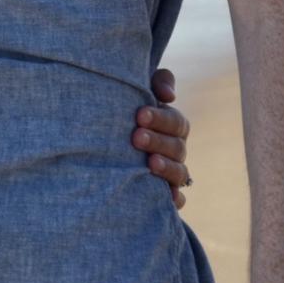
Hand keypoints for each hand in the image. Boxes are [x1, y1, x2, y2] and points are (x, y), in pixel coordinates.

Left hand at [134, 68, 193, 206]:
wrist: (103, 143)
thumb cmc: (125, 111)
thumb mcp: (139, 91)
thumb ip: (158, 82)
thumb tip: (168, 95)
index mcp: (171, 125)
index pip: (176, 121)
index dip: (161, 118)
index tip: (140, 115)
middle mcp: (175, 149)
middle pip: (177, 147)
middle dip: (158, 141)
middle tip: (136, 137)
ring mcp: (171, 172)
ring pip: (180, 172)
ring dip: (167, 167)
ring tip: (150, 163)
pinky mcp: (164, 194)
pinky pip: (178, 200)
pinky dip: (175, 199)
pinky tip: (167, 197)